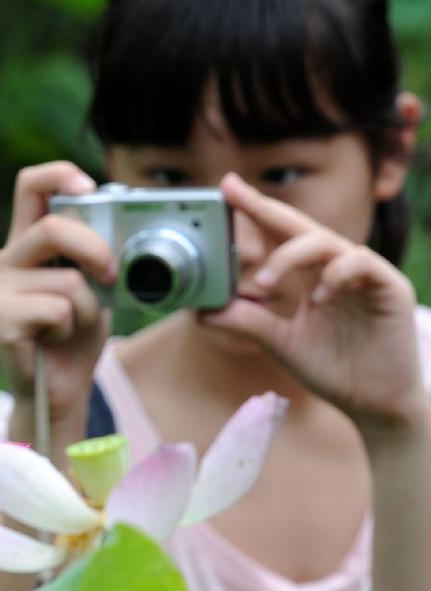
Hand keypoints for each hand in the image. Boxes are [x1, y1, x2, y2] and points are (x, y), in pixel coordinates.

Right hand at [0, 162, 116, 424]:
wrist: (60, 387)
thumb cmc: (76, 334)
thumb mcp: (95, 284)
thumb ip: (96, 250)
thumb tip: (122, 212)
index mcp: (28, 241)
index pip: (31, 185)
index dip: (60, 175)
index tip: (90, 188)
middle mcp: (7, 258)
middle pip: (53, 228)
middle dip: (96, 250)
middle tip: (111, 275)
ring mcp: (0, 288)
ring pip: (67, 279)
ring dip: (89, 307)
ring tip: (75, 324)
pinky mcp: (1, 317)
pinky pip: (58, 310)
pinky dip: (72, 327)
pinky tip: (56, 338)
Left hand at [200, 173, 426, 430]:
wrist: (373, 401)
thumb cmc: (333, 368)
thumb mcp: (280, 343)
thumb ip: (247, 322)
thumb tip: (202, 311)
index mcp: (309, 275)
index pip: (279, 236)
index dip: (255, 210)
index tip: (226, 188)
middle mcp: (335, 266)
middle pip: (299, 226)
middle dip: (265, 208)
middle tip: (234, 194)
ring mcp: (363, 274)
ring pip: (326, 241)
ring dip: (290, 256)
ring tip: (265, 283)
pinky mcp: (389, 286)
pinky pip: (360, 263)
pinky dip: (335, 274)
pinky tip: (318, 297)